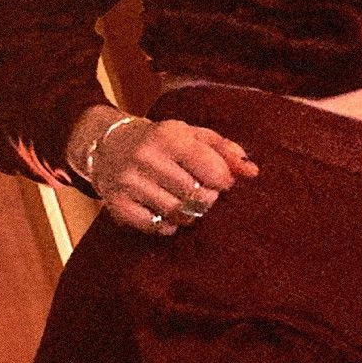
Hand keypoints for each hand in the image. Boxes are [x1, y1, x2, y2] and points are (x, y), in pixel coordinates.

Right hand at [82, 112, 259, 236]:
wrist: (108, 145)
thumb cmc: (163, 142)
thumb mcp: (195, 136)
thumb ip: (227, 151)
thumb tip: (253, 172)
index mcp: (169, 136)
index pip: (211, 169)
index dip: (224, 181)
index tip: (222, 181)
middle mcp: (146, 157)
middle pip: (196, 195)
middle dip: (207, 198)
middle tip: (203, 193)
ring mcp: (128, 182)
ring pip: (176, 213)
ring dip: (189, 214)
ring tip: (186, 202)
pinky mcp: (116, 204)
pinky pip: (154, 226)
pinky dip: (167, 225)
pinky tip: (166, 212)